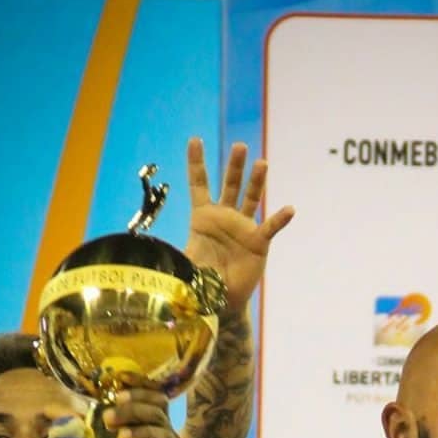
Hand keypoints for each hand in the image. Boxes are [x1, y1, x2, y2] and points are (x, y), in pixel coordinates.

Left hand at [103, 386, 187, 437]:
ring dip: (142, 432)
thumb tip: (81, 410)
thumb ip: (109, 425)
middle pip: (158, 411)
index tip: (120, 380)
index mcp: (155, 421)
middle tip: (108, 418)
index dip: (140, 385)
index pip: (154, 395)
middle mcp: (167, 433)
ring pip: (164, 434)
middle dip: (133, 410)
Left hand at [185, 139, 294, 312]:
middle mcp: (224, 217)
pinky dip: (280, 219)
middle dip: (235, 166)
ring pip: (251, 199)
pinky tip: (289, 209)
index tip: (195, 139)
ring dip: (256, 181)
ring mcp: (243, 228)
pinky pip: (270, 227)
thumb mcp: (184, 262)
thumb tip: (148, 256)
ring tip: (262, 163)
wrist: (222, 298)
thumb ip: (173, 254)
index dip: (196, 162)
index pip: (199, 184)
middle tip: (239, 146)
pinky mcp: (258, 242)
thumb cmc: (202, 277)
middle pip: (229, 185)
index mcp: (203, 217)